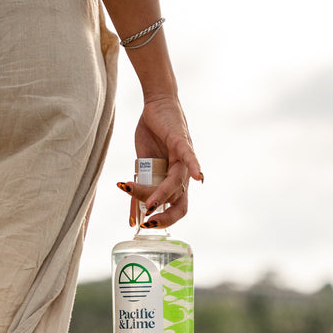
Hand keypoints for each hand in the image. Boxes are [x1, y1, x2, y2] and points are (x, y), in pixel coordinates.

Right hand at [117, 94, 202, 229]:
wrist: (155, 105)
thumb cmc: (150, 136)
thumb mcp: (141, 166)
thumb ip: (139, 188)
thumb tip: (133, 217)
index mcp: (174, 181)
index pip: (176, 208)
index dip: (165, 221)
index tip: (145, 226)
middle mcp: (183, 173)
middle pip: (175, 200)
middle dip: (163, 215)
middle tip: (148, 222)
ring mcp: (183, 158)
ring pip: (174, 183)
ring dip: (159, 194)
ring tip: (143, 201)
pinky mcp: (181, 141)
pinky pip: (189, 156)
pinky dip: (194, 166)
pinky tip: (199, 177)